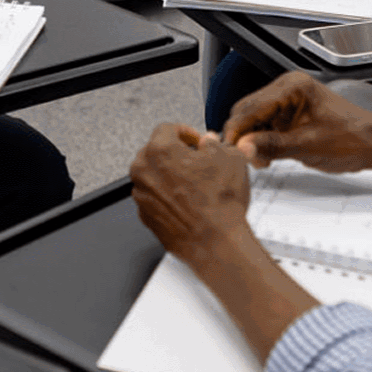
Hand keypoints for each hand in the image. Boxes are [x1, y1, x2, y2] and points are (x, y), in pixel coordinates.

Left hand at [130, 124, 252, 265]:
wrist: (215, 243)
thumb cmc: (219, 203)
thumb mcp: (230, 158)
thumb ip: (216, 144)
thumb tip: (210, 142)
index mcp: (159, 150)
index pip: (167, 129)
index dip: (186, 132)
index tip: (197, 141)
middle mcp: (143, 171)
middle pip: (156, 152)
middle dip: (176, 154)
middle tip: (197, 162)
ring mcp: (142, 196)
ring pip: (154, 176)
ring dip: (171, 176)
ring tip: (195, 184)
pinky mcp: (146, 217)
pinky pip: (155, 198)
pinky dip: (168, 197)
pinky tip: (188, 203)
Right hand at [223, 72, 371, 171]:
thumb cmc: (352, 139)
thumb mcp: (308, 146)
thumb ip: (272, 146)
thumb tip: (243, 147)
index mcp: (293, 87)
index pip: (251, 106)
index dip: (237, 130)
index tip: (230, 149)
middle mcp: (288, 89)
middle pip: (248, 110)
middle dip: (243, 135)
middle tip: (242, 158)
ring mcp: (288, 102)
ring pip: (254, 119)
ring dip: (252, 140)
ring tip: (259, 160)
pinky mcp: (290, 115)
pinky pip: (265, 125)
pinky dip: (261, 141)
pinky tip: (266, 156)